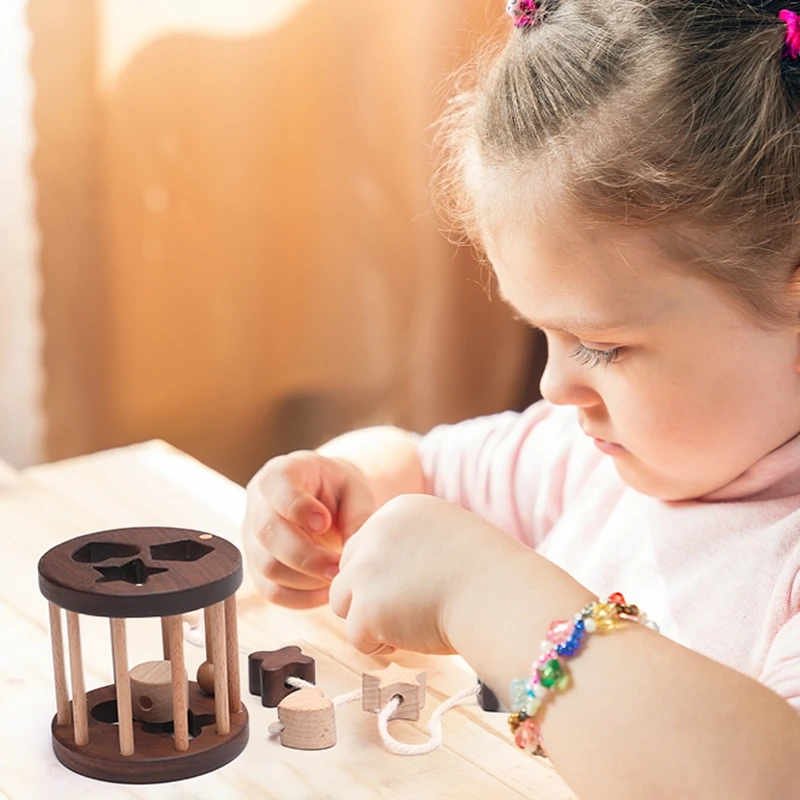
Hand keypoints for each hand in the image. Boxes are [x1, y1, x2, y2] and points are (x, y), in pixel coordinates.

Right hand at [244, 451, 376, 607]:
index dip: (297, 507)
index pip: (276, 487)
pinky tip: (325, 591)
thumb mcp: (354, 491)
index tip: (324, 522)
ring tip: (336, 578)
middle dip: (305, 556)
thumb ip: (356, 516)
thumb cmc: (340, 492)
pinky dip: (300, 598)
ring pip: (267, 567)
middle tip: (337, 567)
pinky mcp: (257, 567)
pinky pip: (271, 591)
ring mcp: (253, 538)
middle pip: (268, 534)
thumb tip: (350, 554)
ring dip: (305, 580)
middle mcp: (258, 504)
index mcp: (280, 474)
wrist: (328, 503)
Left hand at [329, 493, 520, 654]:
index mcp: (399, 510)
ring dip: (369, 618)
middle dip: (369, 594)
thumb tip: (390, 576)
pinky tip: (410, 639)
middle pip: (348, 569)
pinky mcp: (365, 608)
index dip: (386, 572)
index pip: (368, 543)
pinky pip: (355, 636)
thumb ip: (415, 544)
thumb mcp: (449, 536)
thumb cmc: (490, 574)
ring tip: (407, 626)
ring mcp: (366, 570)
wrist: (502, 596)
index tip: (413, 587)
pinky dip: (378, 645)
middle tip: (406, 612)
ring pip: (342, 601)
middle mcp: (375, 532)